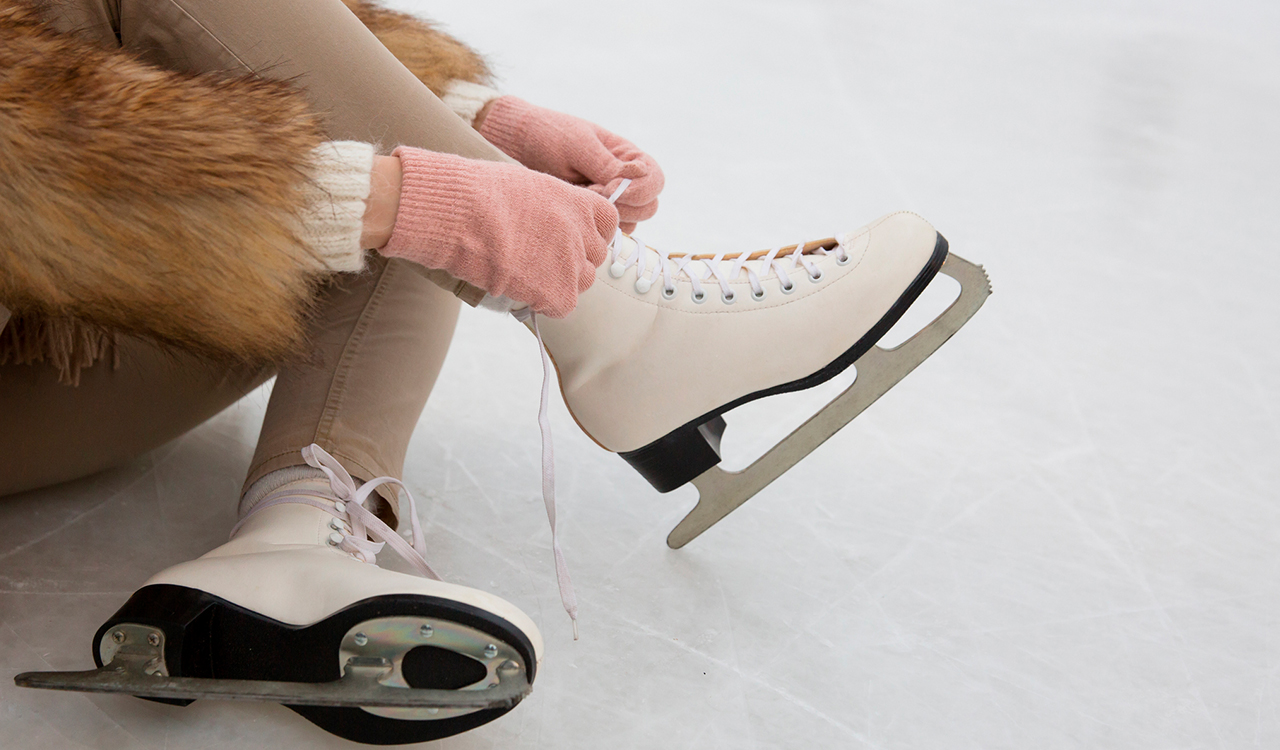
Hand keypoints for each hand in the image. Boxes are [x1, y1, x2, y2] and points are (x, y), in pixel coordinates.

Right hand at [379, 147, 617, 317]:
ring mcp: (574, 264)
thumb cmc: (480, 193)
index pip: (608, 224)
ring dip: (559, 283)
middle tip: (540, 260)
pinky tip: (519, 289)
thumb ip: (552, 207)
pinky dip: (543, 304)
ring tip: (525, 274)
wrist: (461, 214)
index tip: (573, 240)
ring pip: (582, 284)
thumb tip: (549, 222)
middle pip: (594, 258)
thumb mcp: (528, 187)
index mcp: (580, 202)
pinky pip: (562, 307)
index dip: (591, 234)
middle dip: (572, 261)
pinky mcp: (559, 293)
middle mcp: (584, 233)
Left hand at [477, 96, 663, 232]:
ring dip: (609, 216)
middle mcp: (625, 179)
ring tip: (580, 196)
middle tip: (592, 193)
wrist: (518, 144)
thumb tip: (635, 176)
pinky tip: (575, 207)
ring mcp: (610, 199)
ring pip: (630, 222)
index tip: (612, 189)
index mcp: (627, 156)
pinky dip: (595, 223)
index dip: (641, 190)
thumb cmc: (549, 135)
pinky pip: (608, 229)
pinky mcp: (593, 213)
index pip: (655, 180)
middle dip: (625, 206)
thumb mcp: (578, 145)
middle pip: (648, 206)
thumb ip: (606, 164)